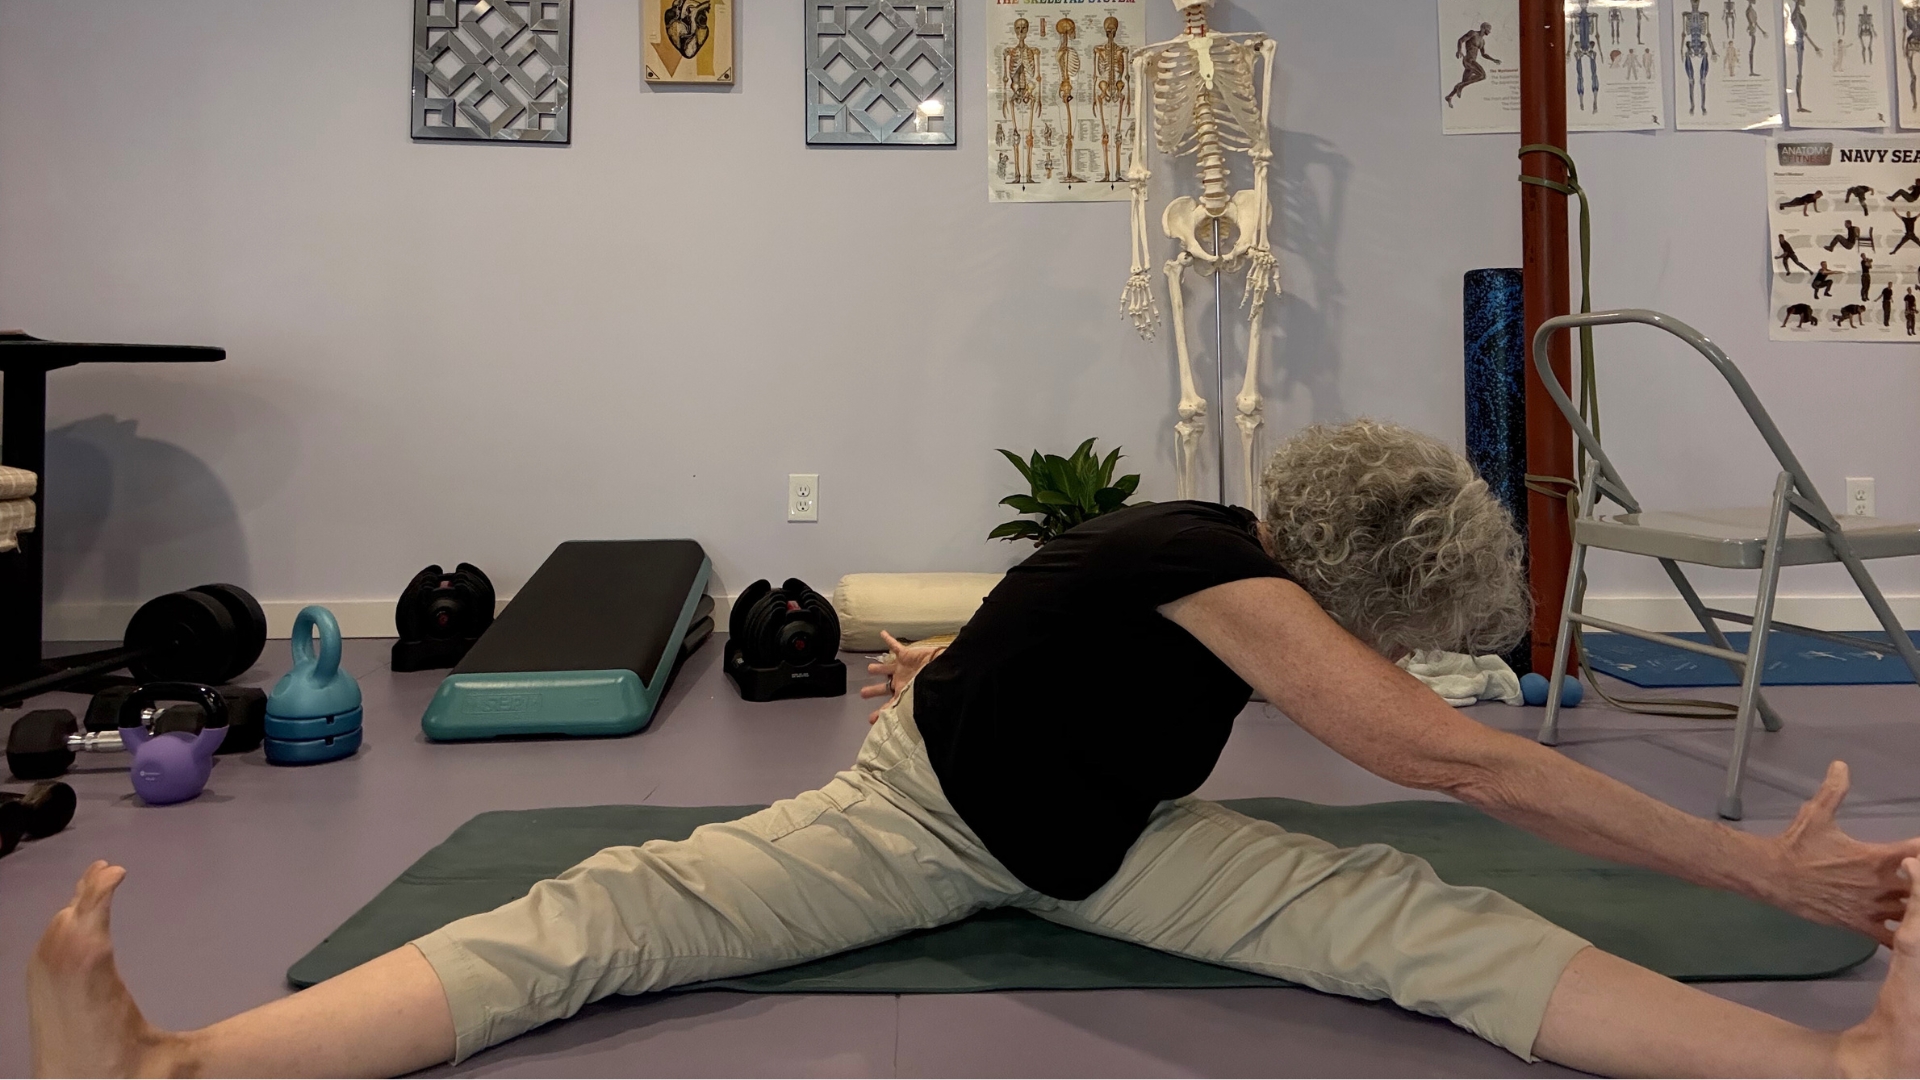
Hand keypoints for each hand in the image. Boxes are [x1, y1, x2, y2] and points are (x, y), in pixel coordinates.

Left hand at [860, 631, 945, 724]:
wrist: (940, 670)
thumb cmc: (928, 686)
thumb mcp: (912, 702)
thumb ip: (900, 711)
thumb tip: (885, 726)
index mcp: (903, 694)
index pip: (889, 705)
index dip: (880, 713)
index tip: (870, 719)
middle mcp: (901, 682)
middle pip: (884, 687)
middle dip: (873, 690)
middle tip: (863, 693)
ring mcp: (903, 668)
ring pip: (887, 668)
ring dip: (878, 668)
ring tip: (870, 668)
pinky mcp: (906, 655)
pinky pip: (895, 646)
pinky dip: (889, 639)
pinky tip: (882, 633)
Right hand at [1767, 761, 1919, 944]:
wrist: (1774, 876)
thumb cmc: (1798, 844)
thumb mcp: (1816, 814)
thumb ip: (1833, 790)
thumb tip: (1841, 764)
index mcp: (1876, 857)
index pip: (1919, 853)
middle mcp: (1879, 884)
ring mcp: (1871, 907)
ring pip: (1912, 914)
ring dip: (1918, 907)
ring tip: (1918, 901)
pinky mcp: (1859, 924)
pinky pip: (1892, 936)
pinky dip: (1904, 934)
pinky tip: (1908, 929)